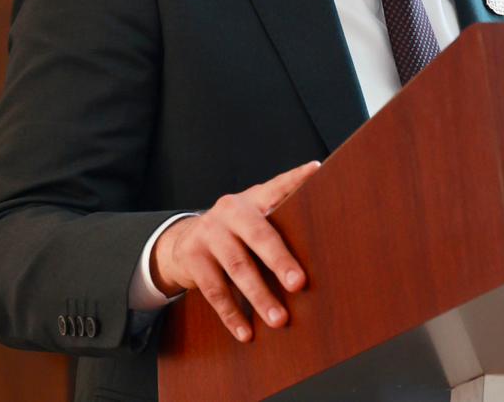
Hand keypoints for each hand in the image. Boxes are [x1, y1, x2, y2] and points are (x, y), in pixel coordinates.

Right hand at [150, 160, 320, 341]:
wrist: (183, 242)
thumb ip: (277, 222)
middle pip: (258, 235)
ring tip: (279, 320)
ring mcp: (209, 234)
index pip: (278, 186)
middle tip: (299, 283)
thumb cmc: (235, 233)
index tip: (317, 170)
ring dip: (259, 297)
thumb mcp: (253, 218)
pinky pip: (215, 291)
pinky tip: (246, 332)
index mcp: (252, 199)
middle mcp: (230, 211)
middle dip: (280, 261)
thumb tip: (320, 246)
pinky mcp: (193, 259)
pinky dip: (232, 314)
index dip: (297, 178)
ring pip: (238, 268)